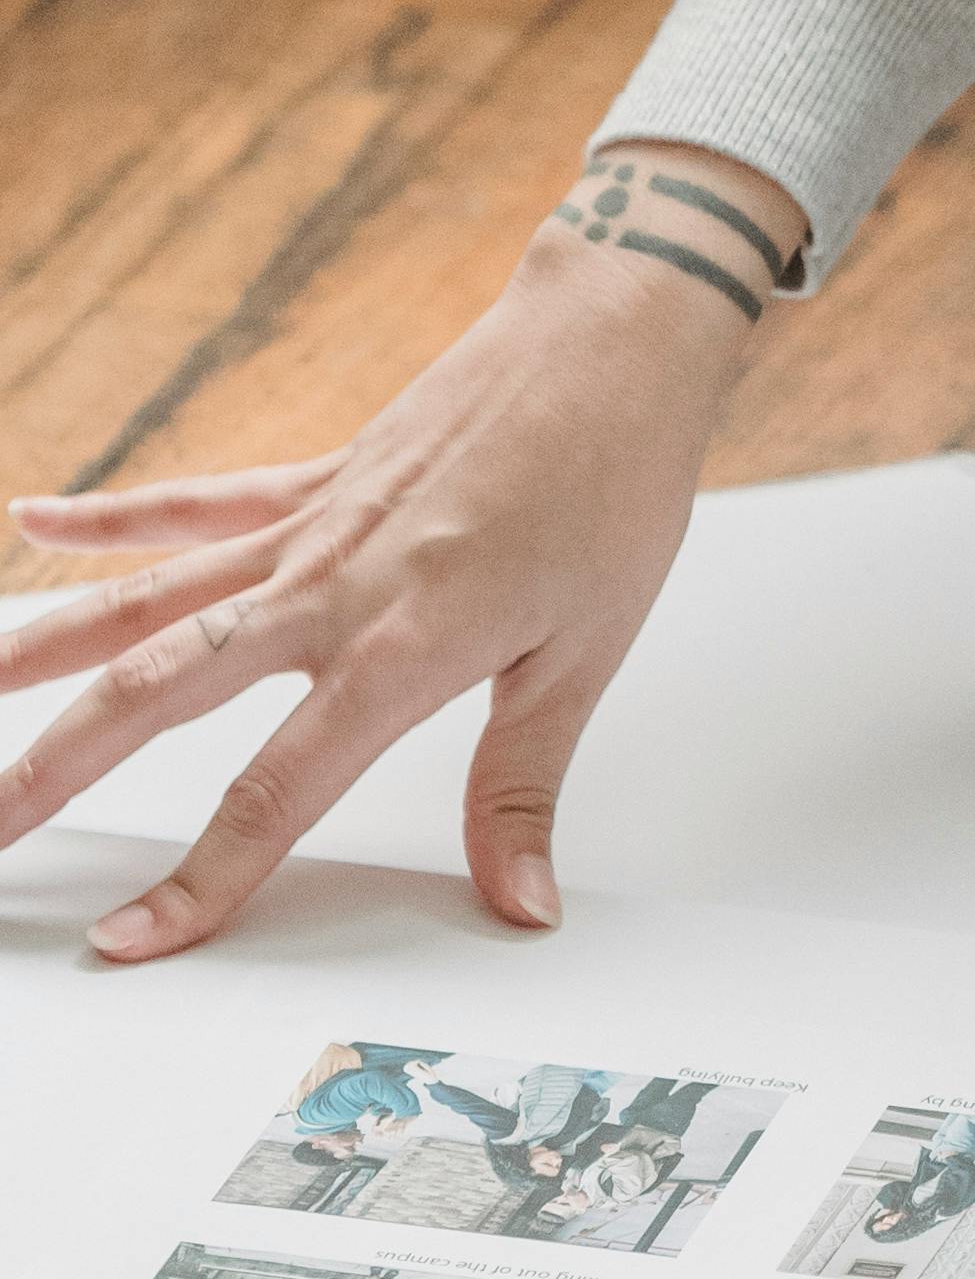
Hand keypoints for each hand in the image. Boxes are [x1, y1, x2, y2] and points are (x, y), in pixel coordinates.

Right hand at [0, 143, 803, 956]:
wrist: (613, 343)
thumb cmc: (613, 485)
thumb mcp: (585, 655)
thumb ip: (522, 788)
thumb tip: (520, 904)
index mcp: (401, 646)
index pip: (277, 790)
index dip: (203, 876)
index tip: (133, 935)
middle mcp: (331, 587)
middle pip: (164, 690)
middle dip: (61, 767)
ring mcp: (310, 528)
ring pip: (150, 597)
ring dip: (46, 645)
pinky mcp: (314, 479)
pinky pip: (195, 503)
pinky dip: (112, 517)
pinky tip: (34, 520)